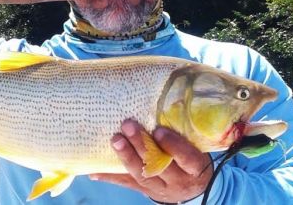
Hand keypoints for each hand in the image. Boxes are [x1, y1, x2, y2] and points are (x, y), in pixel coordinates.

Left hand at [90, 120, 211, 202]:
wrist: (192, 189)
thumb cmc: (193, 159)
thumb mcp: (197, 148)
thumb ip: (185, 133)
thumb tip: (167, 100)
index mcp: (195, 167)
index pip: (186, 157)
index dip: (173, 145)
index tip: (158, 130)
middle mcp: (179, 180)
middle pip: (160, 164)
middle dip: (142, 146)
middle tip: (128, 126)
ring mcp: (161, 188)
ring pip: (142, 175)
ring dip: (127, 157)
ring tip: (115, 140)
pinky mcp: (146, 191)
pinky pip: (128, 184)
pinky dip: (111, 176)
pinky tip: (95, 170)